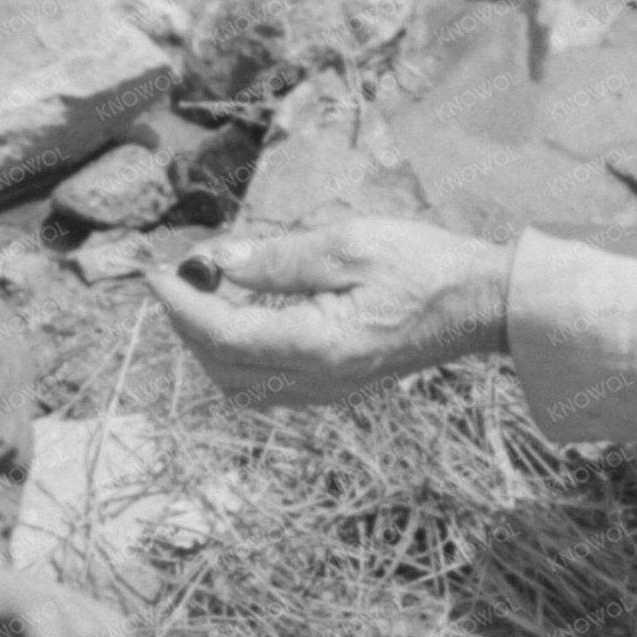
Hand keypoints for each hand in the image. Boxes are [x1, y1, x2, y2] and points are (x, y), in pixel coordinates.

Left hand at [148, 218, 512, 407]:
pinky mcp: (334, 387)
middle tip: (177, 275)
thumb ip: (274, 258)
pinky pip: (265, 386)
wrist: (479, 304)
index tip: (157, 271)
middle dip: (187, 324)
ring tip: (202, 292)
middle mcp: (316, 381)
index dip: (181, 304)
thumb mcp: (346, 244)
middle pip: (221, 368)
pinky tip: (240, 314)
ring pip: (238, 385)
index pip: (222, 336)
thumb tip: (215, 261)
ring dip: (208, 343)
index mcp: (317, 346)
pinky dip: (236, 354)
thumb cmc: (421, 265)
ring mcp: (326, 391)